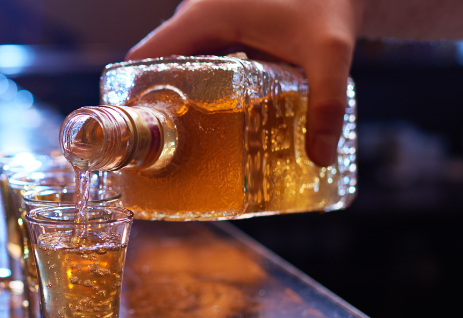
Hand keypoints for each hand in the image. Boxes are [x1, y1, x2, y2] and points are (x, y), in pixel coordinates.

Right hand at [126, 0, 362, 165]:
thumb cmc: (329, 0)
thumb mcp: (329, 54)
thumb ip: (325, 105)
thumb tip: (318, 158)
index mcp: (202, 17)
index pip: (142, 60)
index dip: (133, 97)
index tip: (144, 135)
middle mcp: (196, 14)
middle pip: (156, 67)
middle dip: (160, 106)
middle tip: (172, 148)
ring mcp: (208, 18)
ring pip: (176, 63)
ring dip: (179, 96)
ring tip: (192, 138)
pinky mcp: (224, 25)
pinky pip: (197, 58)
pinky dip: (199, 83)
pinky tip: (219, 111)